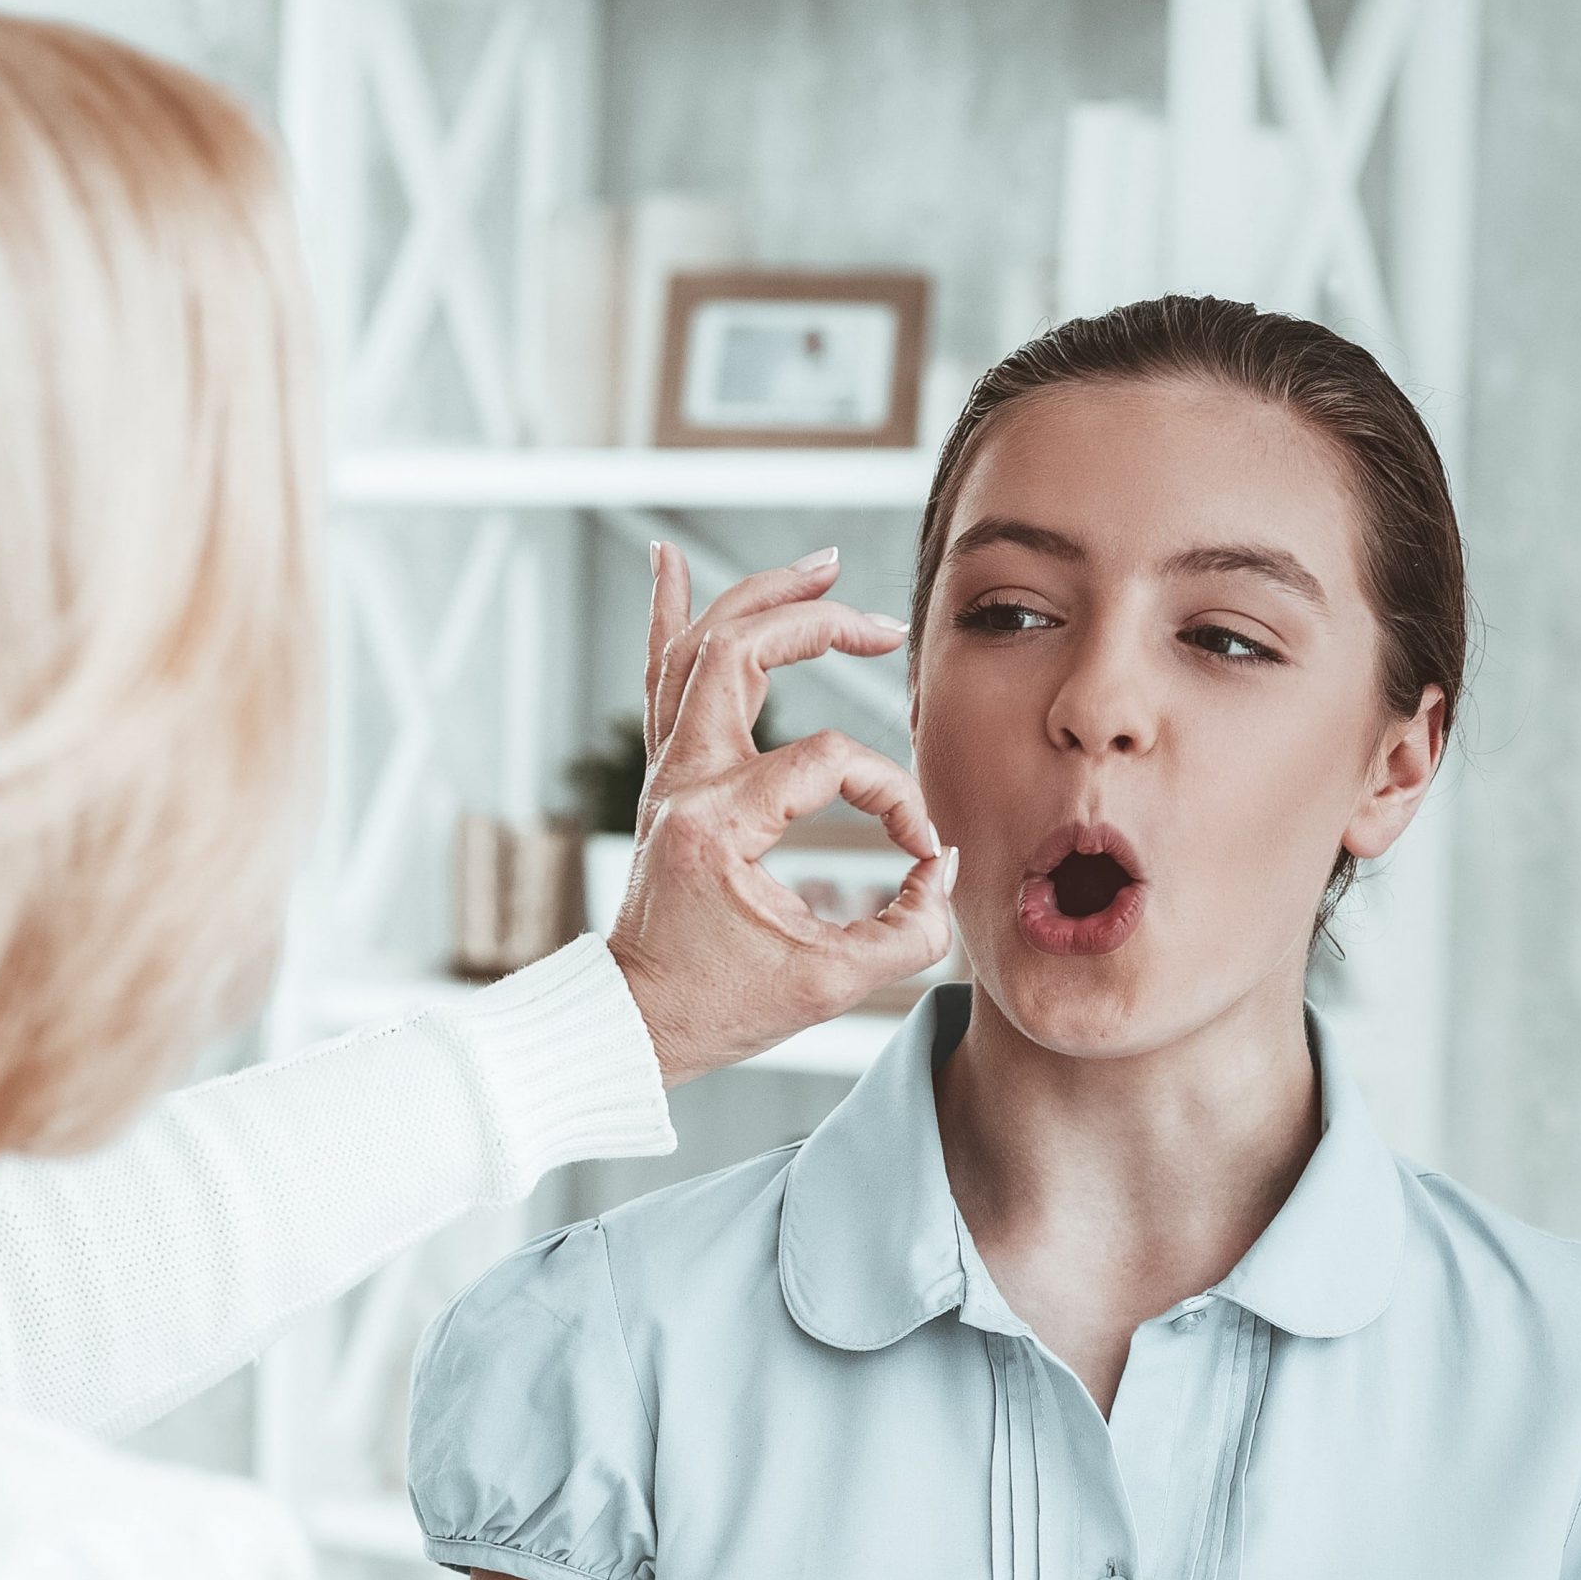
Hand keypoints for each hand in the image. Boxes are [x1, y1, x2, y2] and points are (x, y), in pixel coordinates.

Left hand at [608, 542, 954, 1086]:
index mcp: (719, 823)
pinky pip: (659, 677)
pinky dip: (667, 614)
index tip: (920, 846)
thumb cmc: (722, 1007)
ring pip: (696, 649)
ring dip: (757, 596)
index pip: (827, 763)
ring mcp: (664, 775)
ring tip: (819, 564)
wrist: (635, 1022)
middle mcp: (683, 783)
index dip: (891, 794)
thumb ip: (908, 931)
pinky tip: (668, 557)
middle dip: (819, 625)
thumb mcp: (830, 985)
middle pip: (743, 654)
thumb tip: (945, 866)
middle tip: (883, 627)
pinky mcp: (663, 781)